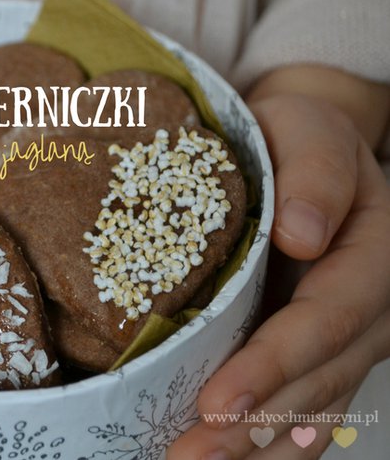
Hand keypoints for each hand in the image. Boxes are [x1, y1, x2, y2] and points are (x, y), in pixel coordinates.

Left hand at [168, 67, 389, 458]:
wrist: (305, 152)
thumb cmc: (301, 137)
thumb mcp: (309, 133)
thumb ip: (314, 175)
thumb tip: (304, 234)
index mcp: (376, 256)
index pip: (323, 323)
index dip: (272, 367)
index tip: (215, 401)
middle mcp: (372, 309)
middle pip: (317, 379)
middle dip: (253, 423)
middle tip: (189, 453)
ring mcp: (351, 336)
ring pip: (313, 404)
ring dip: (258, 446)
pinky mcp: (322, 350)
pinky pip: (306, 403)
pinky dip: (270, 438)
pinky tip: (232, 458)